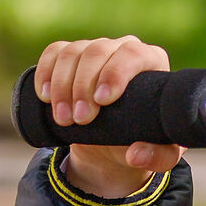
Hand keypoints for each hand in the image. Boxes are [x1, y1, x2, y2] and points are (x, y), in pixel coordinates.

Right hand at [36, 35, 180, 198]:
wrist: (118, 141)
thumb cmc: (144, 140)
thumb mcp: (161, 153)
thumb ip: (158, 157)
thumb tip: (136, 154)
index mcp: (151, 61)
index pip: (133, 54)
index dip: (115, 73)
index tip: (103, 101)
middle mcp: (123, 49)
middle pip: (97, 51)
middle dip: (83, 86)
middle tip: (80, 119)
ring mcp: (95, 49)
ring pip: (72, 53)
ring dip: (62, 86)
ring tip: (64, 119)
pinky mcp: (72, 55)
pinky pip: (54, 53)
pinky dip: (46, 73)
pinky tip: (44, 96)